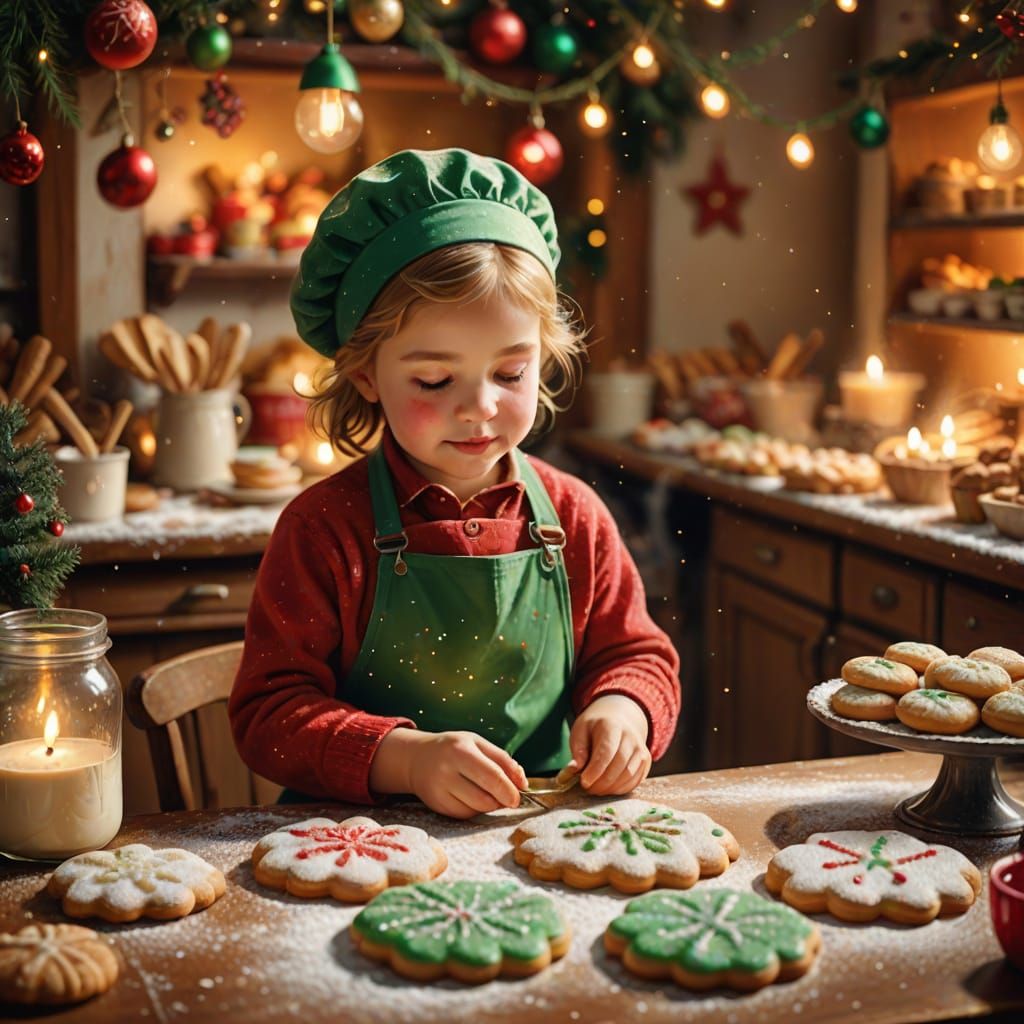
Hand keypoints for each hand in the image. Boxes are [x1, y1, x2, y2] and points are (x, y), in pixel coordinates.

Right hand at [372, 728, 526, 818]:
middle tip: (507, 797)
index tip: (518, 797)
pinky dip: (474, 809)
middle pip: (485, 798)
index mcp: (461, 750)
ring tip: (487, 792)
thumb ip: (503, 760)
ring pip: (476, 809)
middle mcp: (447, 771)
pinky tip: (471, 796)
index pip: (492, 776)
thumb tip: (523, 783)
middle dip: (502, 801)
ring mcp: (439, 790)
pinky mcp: (437, 806)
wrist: (417, 758)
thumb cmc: (453, 748)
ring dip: (489, 805)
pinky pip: (465, 815)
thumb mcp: (478, 744)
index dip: (509, 790)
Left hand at [568, 695, 651, 795]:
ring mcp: (641, 748)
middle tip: (588, 788)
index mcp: (612, 725)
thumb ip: (578, 749)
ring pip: (628, 775)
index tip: (584, 782)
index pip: (606, 751)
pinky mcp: (645, 760)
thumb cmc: (596, 727)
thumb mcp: (581, 730)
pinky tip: (608, 788)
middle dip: (602, 782)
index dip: (595, 770)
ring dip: (611, 788)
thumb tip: (575, 769)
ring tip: (596, 789)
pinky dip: (621, 789)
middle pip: (619, 765)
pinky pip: (635, 780)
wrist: (619, 718)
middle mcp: (631, 736)